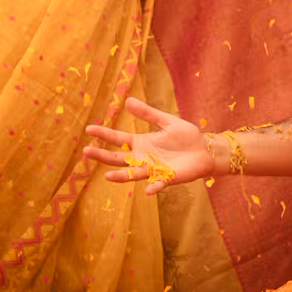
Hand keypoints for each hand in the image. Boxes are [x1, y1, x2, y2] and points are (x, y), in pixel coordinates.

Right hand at [84, 97, 213, 195]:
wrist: (205, 150)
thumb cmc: (186, 136)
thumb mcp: (166, 121)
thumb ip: (148, 113)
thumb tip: (128, 100)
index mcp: (142, 143)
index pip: (118, 139)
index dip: (104, 134)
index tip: (88, 129)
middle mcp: (143, 158)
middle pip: (119, 158)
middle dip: (102, 156)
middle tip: (86, 151)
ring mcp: (154, 169)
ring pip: (133, 174)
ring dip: (122, 176)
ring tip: (108, 176)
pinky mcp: (168, 178)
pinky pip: (159, 184)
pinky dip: (153, 187)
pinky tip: (147, 190)